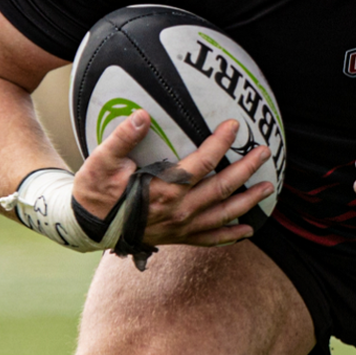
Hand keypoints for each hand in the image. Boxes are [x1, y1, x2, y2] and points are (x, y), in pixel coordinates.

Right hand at [72, 111, 272, 246]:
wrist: (88, 227)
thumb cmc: (95, 193)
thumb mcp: (101, 163)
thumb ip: (122, 139)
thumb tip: (141, 115)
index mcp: (164, 190)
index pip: (202, 163)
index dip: (221, 143)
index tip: (234, 125)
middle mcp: (179, 211)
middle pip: (222, 188)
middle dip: (246, 169)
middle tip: (265, 152)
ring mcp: (181, 227)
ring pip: (223, 215)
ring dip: (248, 201)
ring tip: (267, 188)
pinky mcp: (178, 238)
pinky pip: (210, 239)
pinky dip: (231, 236)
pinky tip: (247, 231)